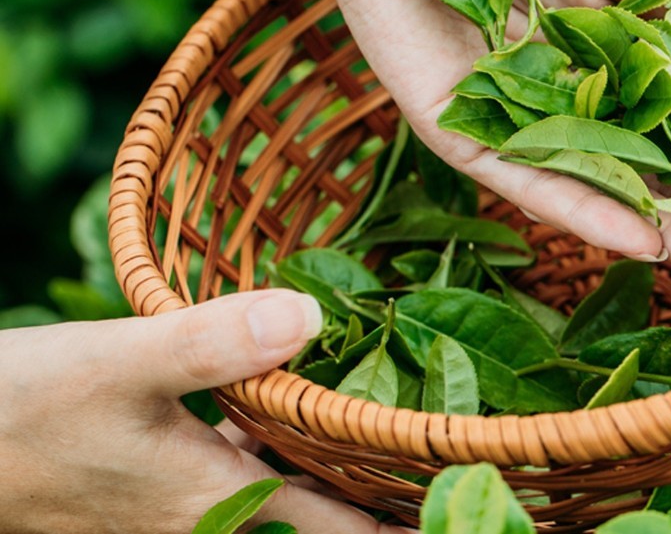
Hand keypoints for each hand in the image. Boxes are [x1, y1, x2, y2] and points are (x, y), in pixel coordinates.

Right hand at [0, 290, 412, 533]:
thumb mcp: (121, 363)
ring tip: (393, 427)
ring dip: (333, 468)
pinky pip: (245, 468)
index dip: (402, 525)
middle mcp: (208, 516)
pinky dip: (282, 443)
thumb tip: (313, 315)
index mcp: (217, 501)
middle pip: (320, 516)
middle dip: (380, 497)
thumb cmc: (25, 408)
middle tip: (452, 458)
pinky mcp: (160, 480)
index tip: (470, 502)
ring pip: (284, 491)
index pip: (339, 531)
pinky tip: (295, 400)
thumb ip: (214, 344)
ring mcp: (182, 504)